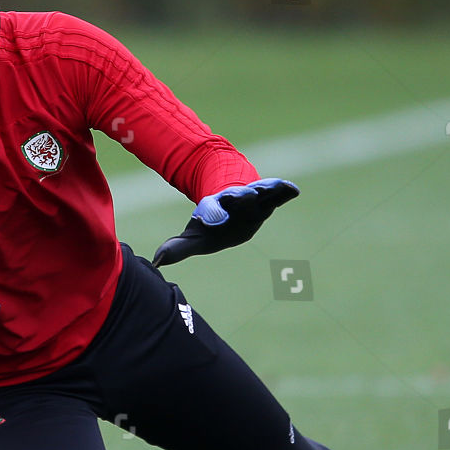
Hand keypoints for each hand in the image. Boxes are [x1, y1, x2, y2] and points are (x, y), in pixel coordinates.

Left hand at [151, 178, 298, 267]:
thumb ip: (179, 248)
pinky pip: (278, 193)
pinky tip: (293, 190)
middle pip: (237, 197)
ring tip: (267, 188)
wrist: (232, 199)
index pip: (211, 210)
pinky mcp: (269, 197)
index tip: (205, 217)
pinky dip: (284, 191)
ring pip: (258, 192)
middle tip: (238, 195)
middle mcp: (235, 201)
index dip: (210, 213)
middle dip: (238, 197)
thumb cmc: (214, 224)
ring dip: (263, 190)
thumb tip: (157, 262)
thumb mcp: (197, 237)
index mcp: (215, 209)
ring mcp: (253, 198)